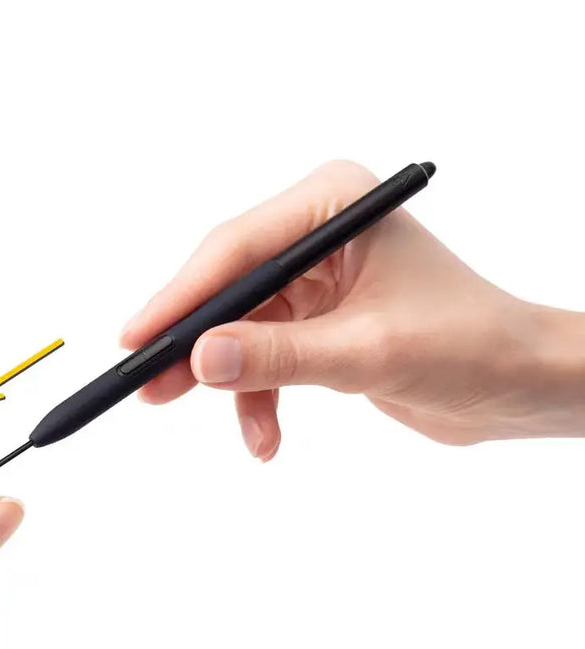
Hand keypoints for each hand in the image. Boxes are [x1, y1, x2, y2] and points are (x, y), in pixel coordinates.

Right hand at [121, 161, 584, 457]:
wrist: (517, 386)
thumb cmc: (471, 345)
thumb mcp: (367, 352)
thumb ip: (281, 356)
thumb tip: (202, 359)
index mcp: (335, 204)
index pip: (237, 248)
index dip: (181, 297)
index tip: (137, 340)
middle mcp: (318, 234)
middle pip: (228, 289)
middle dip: (196, 346)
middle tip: (148, 389)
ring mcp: (314, 280)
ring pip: (240, 331)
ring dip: (231, 385)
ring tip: (230, 431)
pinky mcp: (314, 323)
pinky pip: (263, 359)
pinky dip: (260, 401)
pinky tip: (267, 438)